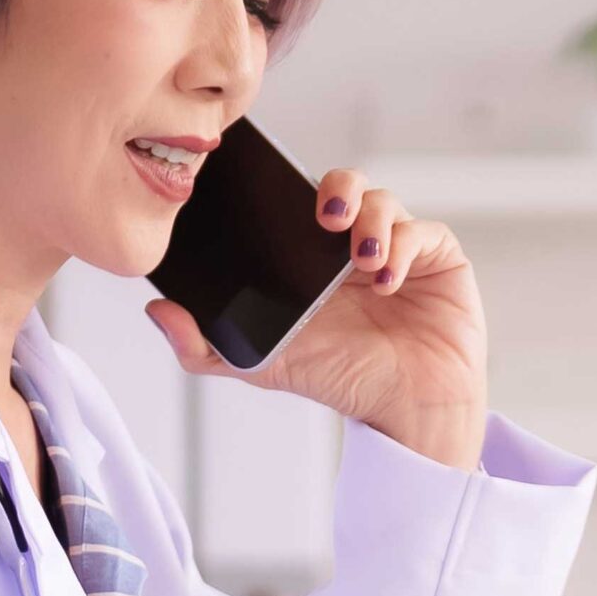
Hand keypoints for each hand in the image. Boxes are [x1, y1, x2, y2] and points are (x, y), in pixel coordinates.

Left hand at [145, 168, 488, 469]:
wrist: (406, 410)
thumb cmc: (342, 379)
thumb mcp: (263, 364)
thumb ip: (205, 346)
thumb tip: (158, 311)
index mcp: (312, 256)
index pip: (300, 200)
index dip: (289, 188)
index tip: (274, 195)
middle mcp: (354, 244)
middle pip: (346, 184)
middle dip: (337, 187)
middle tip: (325, 215)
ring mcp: (398, 247)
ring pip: (384, 201)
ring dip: (372, 220)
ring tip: (361, 259)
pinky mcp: (438, 257)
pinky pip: (423, 231)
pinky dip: (403, 246)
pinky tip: (386, 279)